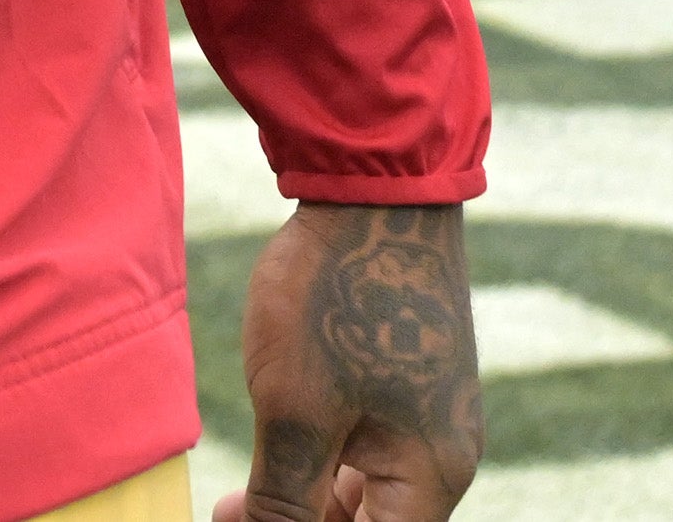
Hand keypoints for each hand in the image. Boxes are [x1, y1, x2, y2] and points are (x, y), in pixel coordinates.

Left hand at [217, 202, 477, 521]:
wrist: (372, 184)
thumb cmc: (340, 296)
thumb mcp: (295, 411)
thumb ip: (282, 501)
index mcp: (431, 475)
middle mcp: (442, 455)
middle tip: (230, 512)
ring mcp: (426, 417)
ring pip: (365, 498)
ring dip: (305, 505)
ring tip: (236, 500)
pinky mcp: (405, 384)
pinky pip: (366, 454)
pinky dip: (319, 468)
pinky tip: (269, 454)